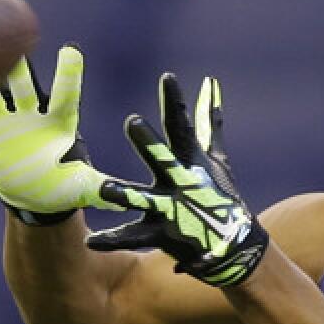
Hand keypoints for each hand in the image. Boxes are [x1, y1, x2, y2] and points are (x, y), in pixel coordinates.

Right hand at [0, 44, 125, 222]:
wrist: (35, 195)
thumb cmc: (65, 187)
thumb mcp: (85, 188)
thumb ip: (105, 190)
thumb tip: (130, 199)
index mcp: (60, 124)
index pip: (66, 96)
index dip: (69, 75)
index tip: (72, 50)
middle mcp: (33, 116)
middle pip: (26, 88)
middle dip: (19, 70)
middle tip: (14, 47)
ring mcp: (7, 122)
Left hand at [86, 73, 267, 286]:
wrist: (234, 245)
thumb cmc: (221, 196)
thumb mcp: (215, 157)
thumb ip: (208, 121)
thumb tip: (209, 82)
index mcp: (191, 162)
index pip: (181, 126)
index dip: (175, 103)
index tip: (167, 78)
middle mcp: (180, 182)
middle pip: (162, 159)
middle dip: (149, 143)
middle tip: (133, 122)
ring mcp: (171, 209)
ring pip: (143, 199)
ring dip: (124, 194)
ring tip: (103, 188)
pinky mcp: (162, 234)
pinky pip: (132, 236)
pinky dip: (112, 239)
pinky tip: (90, 242)